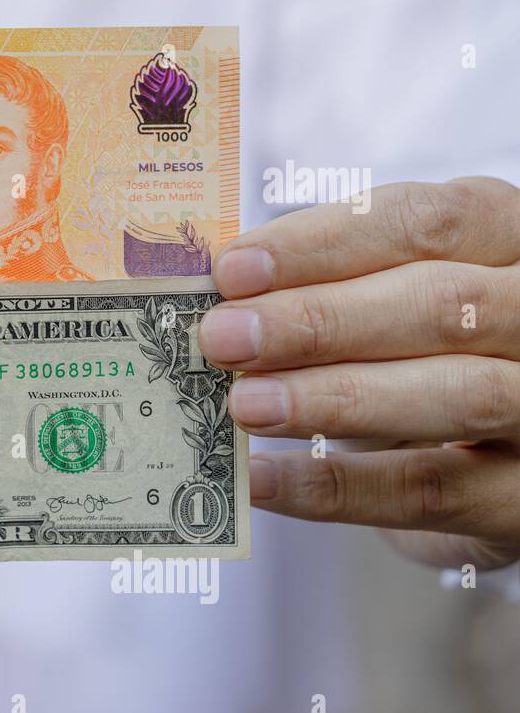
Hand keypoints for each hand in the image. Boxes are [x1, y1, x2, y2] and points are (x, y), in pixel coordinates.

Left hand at [199, 177, 519, 569]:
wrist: (493, 466)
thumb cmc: (422, 357)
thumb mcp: (389, 300)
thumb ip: (325, 289)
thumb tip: (221, 299)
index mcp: (510, 237)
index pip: (428, 221)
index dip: (323, 243)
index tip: (232, 269)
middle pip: (444, 305)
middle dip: (320, 321)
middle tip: (225, 338)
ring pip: (457, 394)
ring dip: (334, 398)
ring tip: (244, 404)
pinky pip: (431, 491)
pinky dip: (334, 486)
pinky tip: (260, 479)